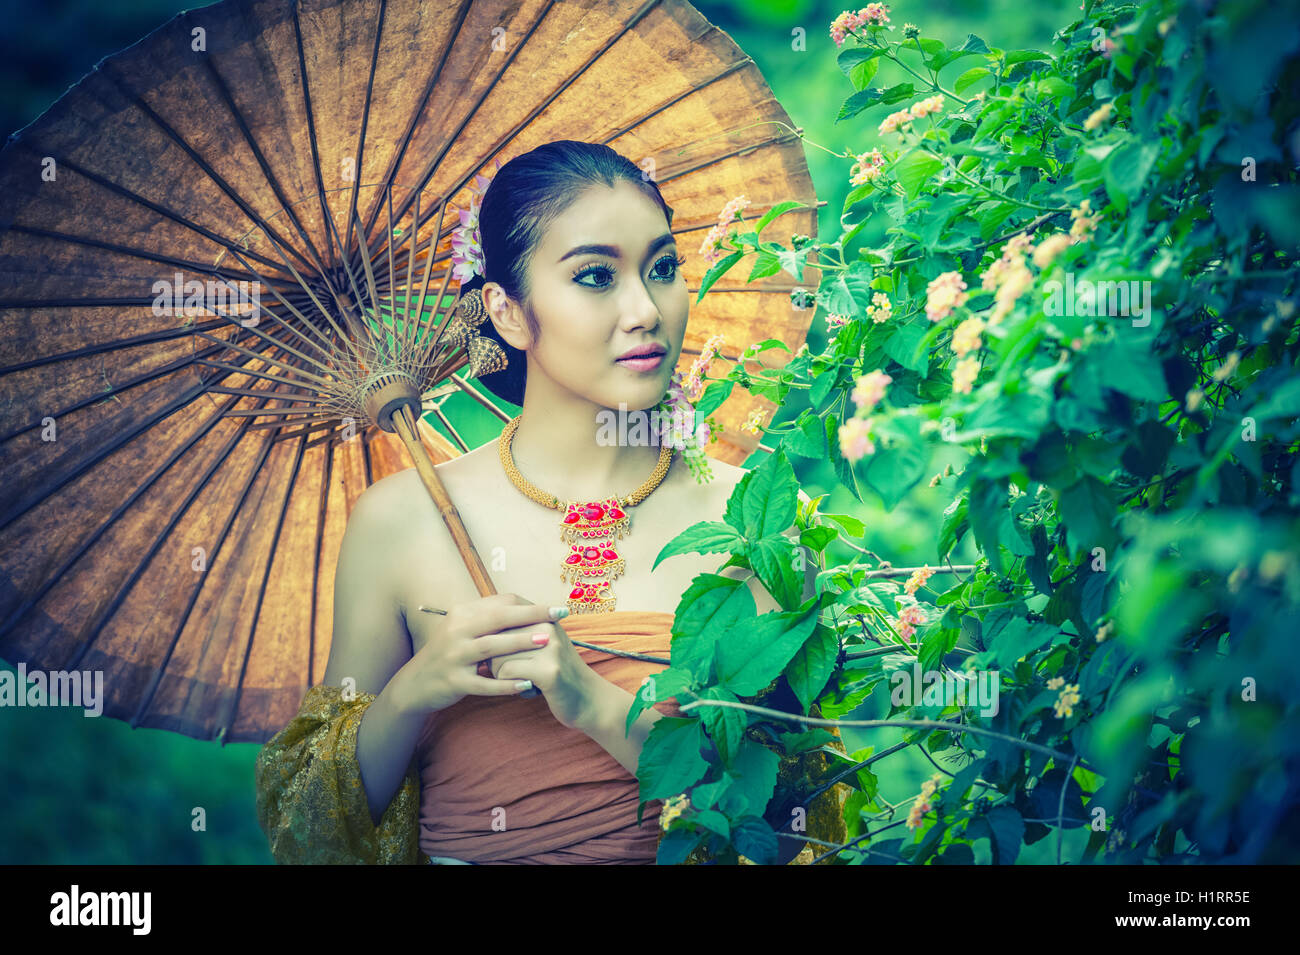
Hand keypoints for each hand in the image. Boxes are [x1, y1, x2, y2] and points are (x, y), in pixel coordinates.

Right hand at [392, 593, 561, 715]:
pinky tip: (527, 685)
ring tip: (546, 639)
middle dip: (531, 614)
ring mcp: (454, 657)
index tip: (555, 606)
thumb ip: (488, 618)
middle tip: (560, 614)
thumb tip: (522, 605)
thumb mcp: (462, 630)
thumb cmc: (449, 654)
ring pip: (491, 647)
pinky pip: (484, 684)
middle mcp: (456, 632)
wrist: (415, 685)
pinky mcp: (454, 682)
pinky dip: (506, 684)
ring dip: (519, 643)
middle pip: (498, 618)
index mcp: (462, 615)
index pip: (500, 603)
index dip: (529, 603)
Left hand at [488, 612, 600, 730]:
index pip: (500, 620)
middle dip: (496, 660)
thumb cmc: (556, 672)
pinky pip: (507, 674)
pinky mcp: (548, 671)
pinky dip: (511, 686)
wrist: (589, 699)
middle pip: (495, 639)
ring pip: (497, 658)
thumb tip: (480, 623)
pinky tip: (529, 689)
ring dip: (504, 676)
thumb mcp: (543, 643)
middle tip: (517, 672)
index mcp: (543, 617)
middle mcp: (547, 627)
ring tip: (525, 680)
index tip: (509, 656)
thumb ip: (519, 631)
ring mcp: (549, 648)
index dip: (496, 643)